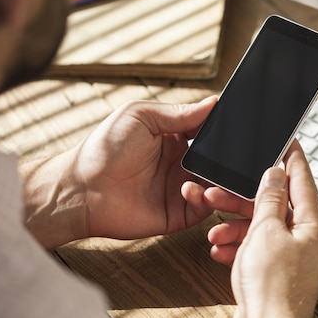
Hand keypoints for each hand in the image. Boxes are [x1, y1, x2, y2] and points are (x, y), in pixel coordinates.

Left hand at [21, 97, 216, 247]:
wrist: (82, 189)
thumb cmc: (104, 148)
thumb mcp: (141, 116)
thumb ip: (179, 112)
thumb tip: (213, 102)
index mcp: (175, 138)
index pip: (209, 134)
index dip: (223, 132)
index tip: (236, 128)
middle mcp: (181, 164)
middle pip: (218, 162)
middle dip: (228, 160)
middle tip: (232, 156)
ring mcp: (180, 189)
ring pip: (217, 186)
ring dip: (219, 182)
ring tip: (210, 176)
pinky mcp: (177, 215)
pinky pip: (203, 210)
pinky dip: (205, 200)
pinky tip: (189, 190)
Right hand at [184, 141, 317, 317]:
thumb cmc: (273, 289)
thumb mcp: (266, 232)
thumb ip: (270, 199)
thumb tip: (275, 173)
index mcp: (313, 223)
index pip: (302, 178)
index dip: (292, 156)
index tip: (286, 139)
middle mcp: (307, 237)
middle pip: (276, 203)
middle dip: (246, 198)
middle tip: (223, 189)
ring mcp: (293, 254)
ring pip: (263, 225)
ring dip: (237, 225)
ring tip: (216, 229)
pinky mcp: (278, 269)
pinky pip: (258, 246)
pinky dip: (240, 245)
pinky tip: (222, 249)